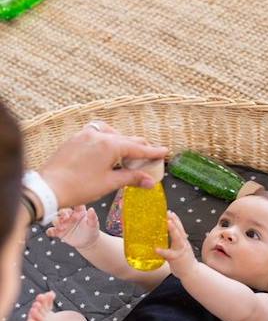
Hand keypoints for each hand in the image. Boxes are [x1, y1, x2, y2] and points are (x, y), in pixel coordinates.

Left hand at [39, 120, 167, 207]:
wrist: (49, 187)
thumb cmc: (80, 187)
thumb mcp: (109, 183)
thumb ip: (131, 178)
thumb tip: (150, 181)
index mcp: (110, 144)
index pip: (137, 147)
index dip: (152, 151)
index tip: (164, 151)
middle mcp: (98, 134)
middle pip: (125, 139)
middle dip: (138, 147)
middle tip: (150, 155)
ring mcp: (84, 134)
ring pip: (110, 133)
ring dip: (121, 142)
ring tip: (127, 154)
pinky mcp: (74, 139)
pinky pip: (95, 135)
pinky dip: (106, 141)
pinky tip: (106, 151)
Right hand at [46, 205, 99, 249]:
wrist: (88, 241)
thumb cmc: (91, 230)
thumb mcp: (93, 224)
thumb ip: (92, 217)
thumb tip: (91, 209)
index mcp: (78, 210)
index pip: (72, 204)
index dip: (71, 205)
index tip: (72, 209)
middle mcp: (69, 215)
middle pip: (62, 211)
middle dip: (62, 214)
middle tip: (66, 218)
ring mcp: (63, 223)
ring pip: (55, 219)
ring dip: (57, 222)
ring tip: (62, 227)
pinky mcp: (59, 231)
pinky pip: (52, 230)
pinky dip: (50, 231)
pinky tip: (52, 232)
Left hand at [156, 211, 196, 278]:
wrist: (192, 273)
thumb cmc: (184, 261)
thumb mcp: (180, 249)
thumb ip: (175, 243)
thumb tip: (165, 236)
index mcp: (183, 241)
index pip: (180, 228)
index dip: (176, 219)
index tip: (170, 212)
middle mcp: (183, 244)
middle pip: (180, 229)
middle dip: (174, 220)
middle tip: (168, 212)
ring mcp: (181, 251)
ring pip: (178, 239)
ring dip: (173, 230)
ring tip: (168, 223)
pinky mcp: (177, 259)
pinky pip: (169, 254)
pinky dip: (163, 251)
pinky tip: (156, 249)